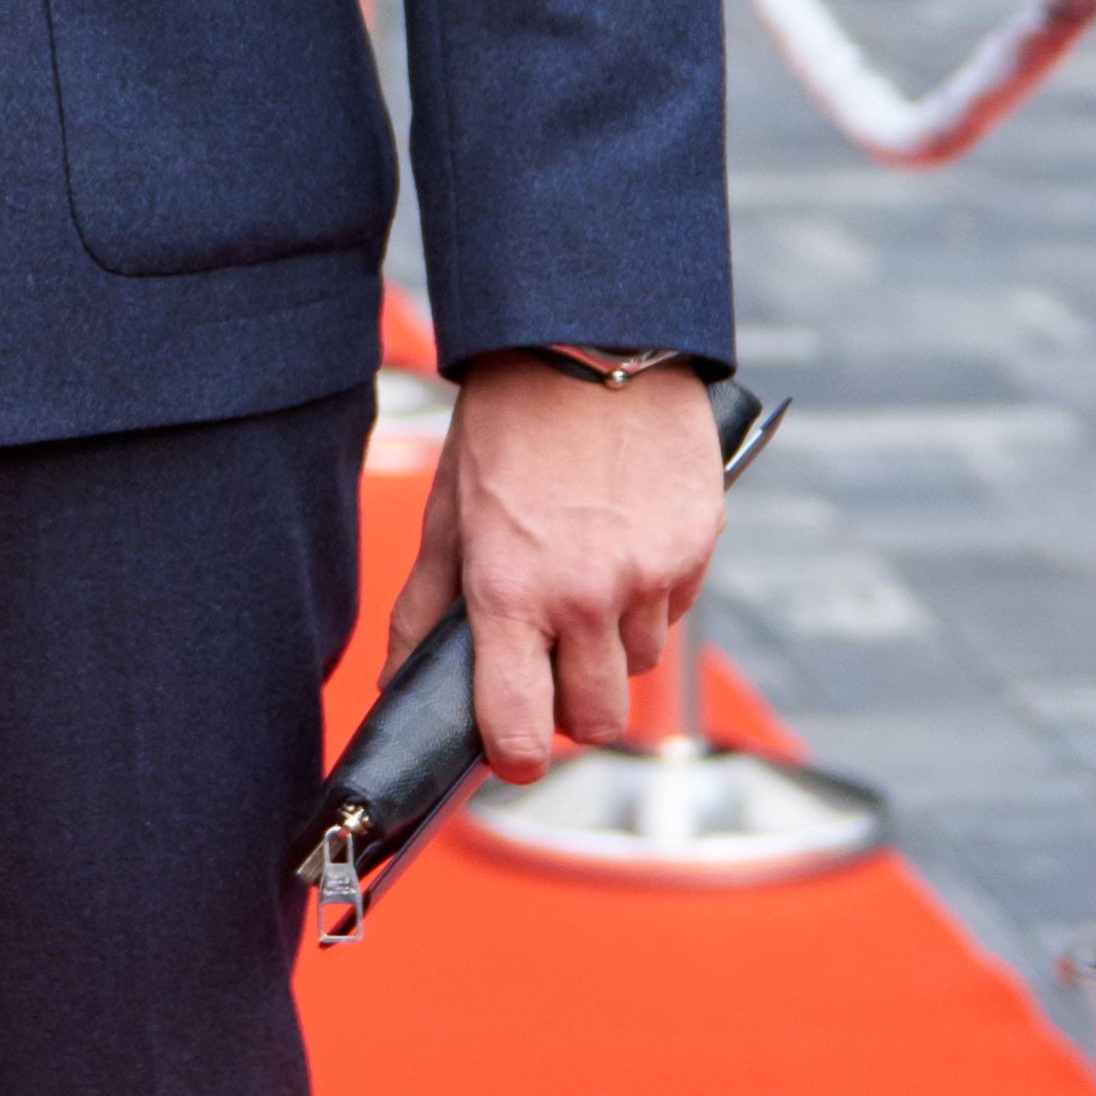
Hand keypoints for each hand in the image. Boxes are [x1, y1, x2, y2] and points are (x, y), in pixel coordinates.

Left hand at [381, 359, 724, 774]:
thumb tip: (397, 682)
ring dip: (613, 649)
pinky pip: (674, 612)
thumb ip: (425, 608)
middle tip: (548, 662)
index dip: (511, 754)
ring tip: (584, 583)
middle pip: (596, 720)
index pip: (520, 729)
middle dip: (571, 707)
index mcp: (511, 592)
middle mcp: (587, 596)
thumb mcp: (448, 513)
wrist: (591, 341)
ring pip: (639, 667)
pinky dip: (651, 601)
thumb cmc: (508, 423)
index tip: (506, 748)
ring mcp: (651, 575)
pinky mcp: (697, 547)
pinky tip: (623, 548)